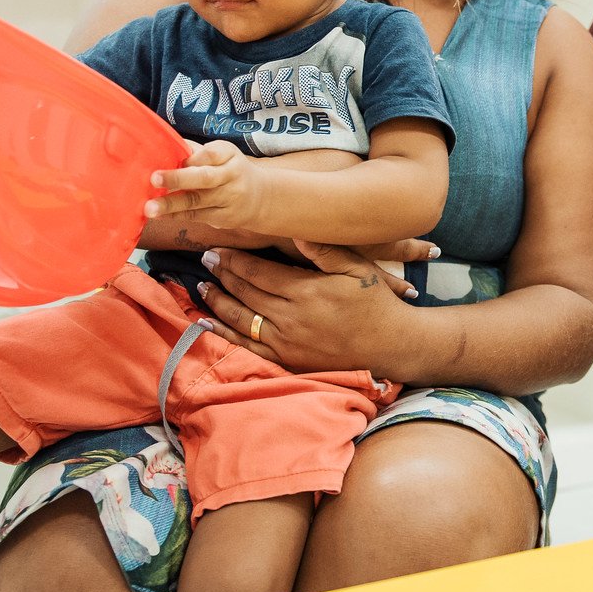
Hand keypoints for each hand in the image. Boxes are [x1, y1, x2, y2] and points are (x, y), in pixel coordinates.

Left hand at [147, 140, 262, 227]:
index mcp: (229, 155)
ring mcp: (229, 199)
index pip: (211, 153)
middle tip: (154, 179)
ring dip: (171, 204)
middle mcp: (231, 176)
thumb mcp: (221, 154)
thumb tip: (161, 144)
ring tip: (149, 208)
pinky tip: (160, 215)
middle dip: (178, 178)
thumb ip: (195, 151)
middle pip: (204, 178)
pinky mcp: (224, 218)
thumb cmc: (229, 170)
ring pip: (197, 201)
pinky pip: (197, 216)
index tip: (173, 158)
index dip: (193, 157)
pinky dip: (176, 215)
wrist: (260, 197)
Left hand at [195, 242, 419, 372]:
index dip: (234, 259)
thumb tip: (292, 231)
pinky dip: (225, 334)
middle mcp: (291, 318)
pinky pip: (248, 347)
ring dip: (218, 301)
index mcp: (306, 291)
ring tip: (202, 286)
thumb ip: (324, 250)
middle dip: (222, 274)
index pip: (258, 272)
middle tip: (206, 258)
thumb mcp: (357, 268)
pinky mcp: (287, 360)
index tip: (218, 247)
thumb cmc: (375, 302)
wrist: (390, 345)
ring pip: (240, 319)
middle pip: (245, 292)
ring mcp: (286, 342)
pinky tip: (209, 323)